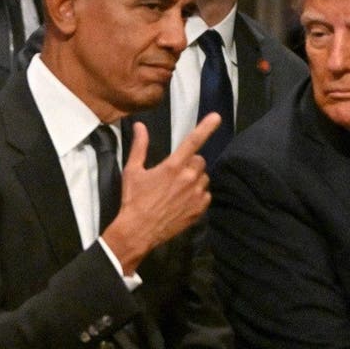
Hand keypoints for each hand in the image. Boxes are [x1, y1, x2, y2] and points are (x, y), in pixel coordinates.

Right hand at [101, 113, 220, 273]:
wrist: (139, 231)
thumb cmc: (134, 199)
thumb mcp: (132, 171)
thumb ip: (139, 146)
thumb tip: (140, 126)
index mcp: (173, 166)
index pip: (192, 142)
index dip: (206, 127)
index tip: (217, 117)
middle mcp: (188, 178)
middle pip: (200, 161)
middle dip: (191, 163)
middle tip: (176, 172)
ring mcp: (196, 195)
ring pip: (204, 178)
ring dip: (195, 179)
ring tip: (178, 189)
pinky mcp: (199, 209)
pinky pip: (206, 195)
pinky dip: (198, 195)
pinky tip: (184, 201)